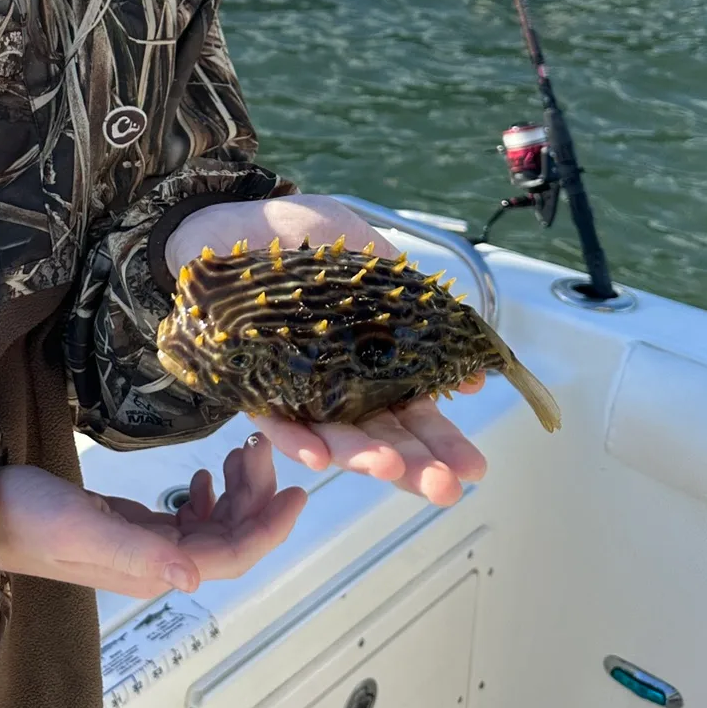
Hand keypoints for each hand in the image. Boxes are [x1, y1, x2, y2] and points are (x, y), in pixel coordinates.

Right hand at [0, 438, 306, 598]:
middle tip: (260, 445)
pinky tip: (205, 473)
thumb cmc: (29, 519)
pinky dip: (206, 494)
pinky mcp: (130, 527)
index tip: (297, 489)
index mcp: (153, 569)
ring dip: (235, 491)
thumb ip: (140, 552)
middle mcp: (156, 563)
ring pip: (212, 524)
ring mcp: (144, 546)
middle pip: (229, 537)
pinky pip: (186, 518)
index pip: (231, 555)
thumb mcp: (84, 530)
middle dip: (255, 496)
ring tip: (241, 450)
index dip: (269, 527)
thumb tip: (194, 577)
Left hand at [166, 193, 489, 506]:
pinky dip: (295, 441)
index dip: (443, 443)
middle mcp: (339, 386)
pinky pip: (273, 422)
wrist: (233, 218)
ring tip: (389, 469)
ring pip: (332, 438)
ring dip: (361, 457)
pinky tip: (319, 458)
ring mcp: (296, 390)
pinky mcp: (250, 386)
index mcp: (374, 363)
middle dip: (415, 466)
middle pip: (382, 439)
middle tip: (445, 489)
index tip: (473, 470)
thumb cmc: (303, 235)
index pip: (415, 416)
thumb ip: (416, 300)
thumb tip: (472, 360)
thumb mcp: (372, 256)